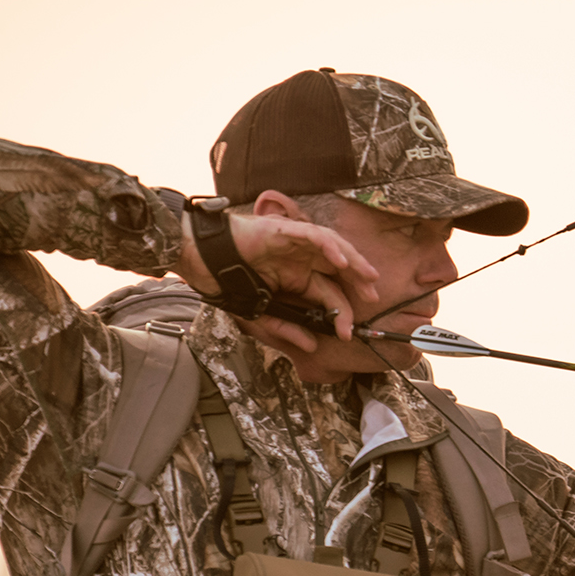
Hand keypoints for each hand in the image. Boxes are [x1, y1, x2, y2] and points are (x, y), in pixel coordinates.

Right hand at [174, 196, 379, 348]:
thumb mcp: (261, 313)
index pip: (327, 295)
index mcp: (296, 278)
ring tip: (369, 278)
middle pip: (339, 269)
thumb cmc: (226, 281)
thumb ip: (287, 327)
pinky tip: (341, 261)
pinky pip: (314, 235)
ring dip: (354, 262)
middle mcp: (300, 260)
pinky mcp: (285, 230)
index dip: (340, 312)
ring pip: (333, 248)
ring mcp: (294, 243)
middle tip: (374, 298)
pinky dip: (330, 247)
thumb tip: (312, 345)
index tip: (346, 333)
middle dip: (359, 282)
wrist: (200, 260)